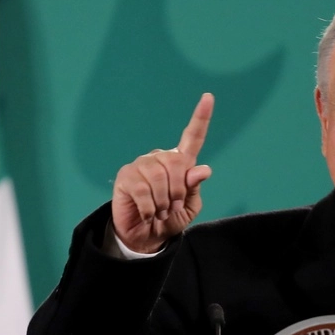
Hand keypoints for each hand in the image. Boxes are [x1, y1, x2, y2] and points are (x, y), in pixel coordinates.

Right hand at [112, 93, 214, 252]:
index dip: (201, 118)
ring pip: (159, 178)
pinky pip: (142, 190)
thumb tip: (202, 170)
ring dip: (163, 203)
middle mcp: (160, 158)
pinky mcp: (126, 176)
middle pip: (176, 164)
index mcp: (180, 162)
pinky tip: (148, 213)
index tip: (209, 97)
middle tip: (171, 208)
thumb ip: (194, 188)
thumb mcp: (188, 207)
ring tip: (160, 212)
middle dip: (178, 192)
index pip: (193, 137)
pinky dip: (150, 209)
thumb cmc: (169, 219)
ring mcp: (141, 165)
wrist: (146, 237)